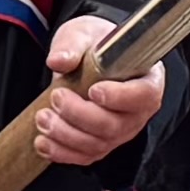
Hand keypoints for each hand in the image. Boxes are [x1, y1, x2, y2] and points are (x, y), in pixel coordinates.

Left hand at [34, 12, 162, 166]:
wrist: (90, 60)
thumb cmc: (96, 45)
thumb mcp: (84, 33)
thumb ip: (73, 44)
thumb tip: (58, 61)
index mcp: (146, 80)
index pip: (143, 95)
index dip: (120, 97)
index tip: (93, 90)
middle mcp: (138, 112)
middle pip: (114, 126)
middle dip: (80, 116)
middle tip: (56, 97)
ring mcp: (121, 132)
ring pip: (97, 145)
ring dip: (65, 135)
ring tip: (42, 117)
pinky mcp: (102, 144)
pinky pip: (85, 157)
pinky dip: (61, 153)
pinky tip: (42, 142)